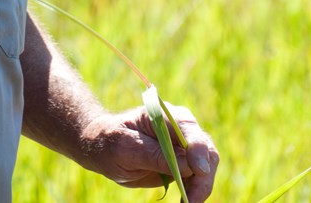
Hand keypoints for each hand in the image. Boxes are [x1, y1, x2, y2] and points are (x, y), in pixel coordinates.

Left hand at [82, 102, 218, 201]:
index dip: (198, 149)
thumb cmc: (111, 142)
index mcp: (163, 116)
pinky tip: (187, 201)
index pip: (188, 129)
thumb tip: (187, 166)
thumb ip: (153, 154)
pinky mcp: (183, 162)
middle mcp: (178, 127)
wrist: (104, 148)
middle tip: (192, 200)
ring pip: (206, 164)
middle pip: (205, 148)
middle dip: (203, 175)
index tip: (198, 170)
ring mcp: (182, 145)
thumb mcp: (126, 148)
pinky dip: (196, 190)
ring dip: (201, 186)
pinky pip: (198, 176)